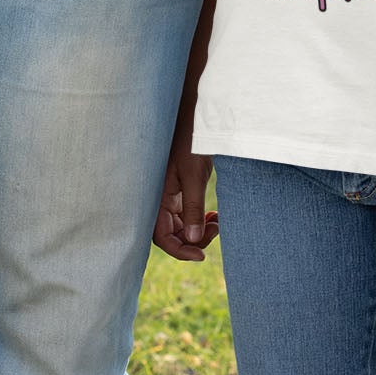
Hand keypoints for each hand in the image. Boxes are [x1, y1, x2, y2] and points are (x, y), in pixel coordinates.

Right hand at [152, 138, 218, 263]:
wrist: (194, 119)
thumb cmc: (190, 142)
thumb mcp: (194, 176)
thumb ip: (193, 209)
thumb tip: (193, 240)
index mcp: (157, 197)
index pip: (163, 237)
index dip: (180, 251)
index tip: (201, 255)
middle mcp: (160, 199)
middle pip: (173, 234)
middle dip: (194, 239)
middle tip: (216, 229)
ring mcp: (170, 195)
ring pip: (182, 226)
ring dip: (200, 229)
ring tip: (218, 221)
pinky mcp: (180, 190)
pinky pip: (188, 214)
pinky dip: (201, 219)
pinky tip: (214, 215)